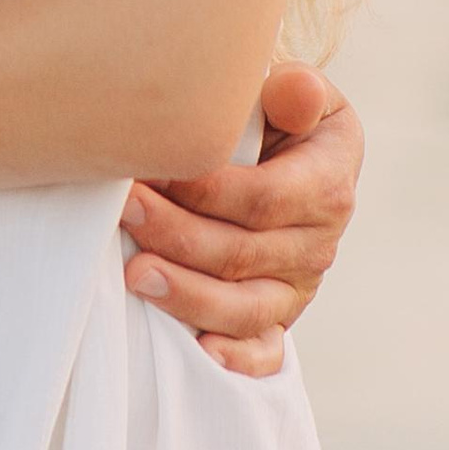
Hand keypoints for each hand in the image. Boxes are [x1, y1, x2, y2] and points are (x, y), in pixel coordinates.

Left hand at [122, 63, 361, 378]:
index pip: (262, 198)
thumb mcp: (293, 92)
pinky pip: (265, 350)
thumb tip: (296, 92)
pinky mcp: (279, 315)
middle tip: (122, 210)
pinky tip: (200, 353)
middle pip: (242, 253)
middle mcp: (319, 243)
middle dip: (176, 234)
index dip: (203, 189)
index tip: (147, 169)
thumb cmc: (275, 115)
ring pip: (245, 306)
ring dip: (187, 295)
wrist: (287, 153)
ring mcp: (299, 286)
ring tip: (135, 276)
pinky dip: (238, 358)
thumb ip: (295, 91)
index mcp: (327, 184)